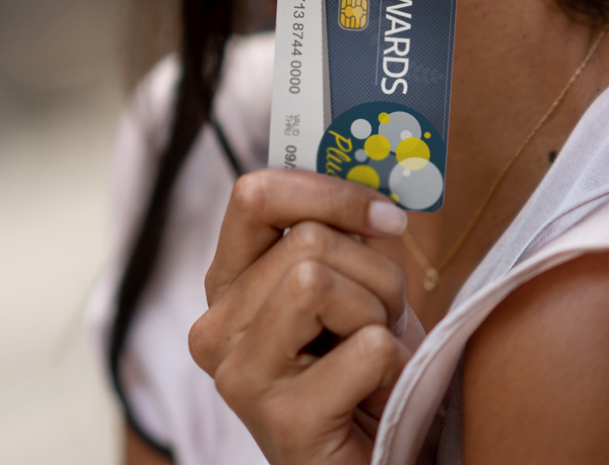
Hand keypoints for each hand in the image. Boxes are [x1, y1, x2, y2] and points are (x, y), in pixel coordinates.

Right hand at [189, 169, 413, 464]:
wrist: (376, 462)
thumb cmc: (365, 376)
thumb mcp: (353, 291)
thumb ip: (343, 236)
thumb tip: (373, 171)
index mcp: (228, 285)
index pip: (254, 195)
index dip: (328, 192)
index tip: (385, 216)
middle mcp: (215, 326)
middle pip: (310, 242)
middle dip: (374, 276)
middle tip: (380, 322)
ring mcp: (238, 374)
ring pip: (322, 281)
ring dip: (379, 318)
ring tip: (375, 358)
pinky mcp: (279, 418)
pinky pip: (364, 346)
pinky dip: (393, 366)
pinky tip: (377, 394)